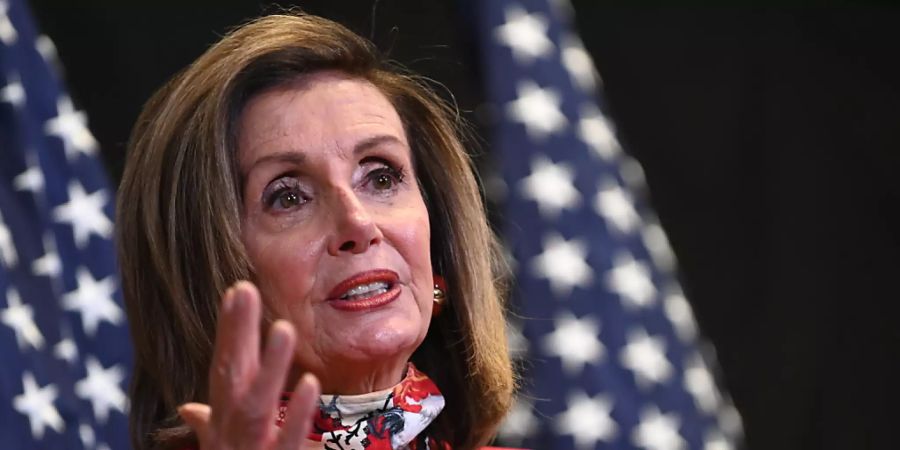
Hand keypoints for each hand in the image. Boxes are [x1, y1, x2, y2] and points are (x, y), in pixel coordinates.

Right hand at [178, 281, 319, 448]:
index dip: (230, 332)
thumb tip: (189, 408)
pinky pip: (287, 442)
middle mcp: (229, 436)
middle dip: (236, 335)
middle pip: (230, 379)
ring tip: (283, 329)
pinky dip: (296, 415)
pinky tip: (310, 383)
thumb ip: (208, 428)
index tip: (238, 290)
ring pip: (255, 407)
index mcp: (222, 426)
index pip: (223, 371)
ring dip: (268, 368)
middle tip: (244, 290)